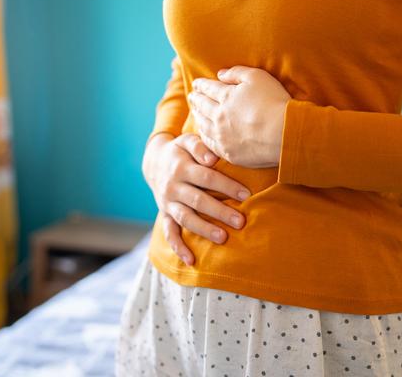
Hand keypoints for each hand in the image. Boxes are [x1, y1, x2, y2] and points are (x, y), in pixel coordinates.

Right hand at [142, 132, 251, 264]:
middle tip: (241, 222)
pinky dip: (178, 247)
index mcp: (181, 167)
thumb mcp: (186, 141)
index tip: (247, 195)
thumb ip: (199, 146)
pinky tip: (191, 260)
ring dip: (204, 229)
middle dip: (219, 212)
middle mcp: (173, 187)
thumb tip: (212, 158)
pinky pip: (169, 232)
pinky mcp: (164, 214)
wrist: (154, 161)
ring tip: (223, 238)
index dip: (227, 186)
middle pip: (198, 201)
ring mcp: (167, 203)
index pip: (207, 178)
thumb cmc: (180, 151)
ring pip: (186, 218)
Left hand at [187, 65, 291, 167]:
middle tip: (191, 96)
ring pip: (203, 125)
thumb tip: (220, 74)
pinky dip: (203, 136)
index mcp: (226, 96)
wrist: (283, 134)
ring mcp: (222, 136)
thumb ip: (237, 73)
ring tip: (195, 113)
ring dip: (197, 117)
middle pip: (203, 106)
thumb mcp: (258, 77)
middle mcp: (219, 116)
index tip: (196, 83)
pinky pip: (209, 144)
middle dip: (196, 99)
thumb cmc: (274, 102)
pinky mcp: (229, 152)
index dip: (201, 85)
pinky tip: (203, 134)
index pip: (209, 88)